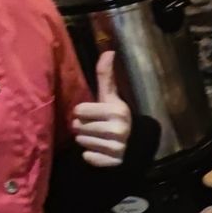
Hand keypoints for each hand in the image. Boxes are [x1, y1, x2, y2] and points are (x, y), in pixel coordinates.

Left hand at [73, 52, 132, 167]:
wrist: (133, 145)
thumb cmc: (114, 117)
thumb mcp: (110, 96)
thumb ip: (106, 75)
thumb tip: (108, 50)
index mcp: (117, 110)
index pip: (79, 110)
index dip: (83, 113)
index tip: (94, 115)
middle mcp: (119, 128)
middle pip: (78, 127)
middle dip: (83, 128)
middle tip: (96, 128)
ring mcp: (117, 147)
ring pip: (82, 142)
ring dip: (86, 141)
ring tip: (98, 139)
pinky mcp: (113, 162)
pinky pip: (88, 157)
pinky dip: (91, 156)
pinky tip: (101, 152)